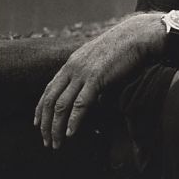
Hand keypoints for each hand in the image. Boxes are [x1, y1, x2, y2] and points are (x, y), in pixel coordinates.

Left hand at [34, 14, 160, 149]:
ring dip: (56, 127)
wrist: (139, 36)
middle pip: (50, 100)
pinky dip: (74, 120)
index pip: (49, 89)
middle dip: (45, 123)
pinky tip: (71, 133)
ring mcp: (83, 73)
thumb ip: (94, 78)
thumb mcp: (102, 61)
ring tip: (56, 143)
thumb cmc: (126, 49)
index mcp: (72, 62)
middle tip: (46, 140)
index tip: (39, 124)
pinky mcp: (96, 78)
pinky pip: (80, 104)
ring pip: (61, 105)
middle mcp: (72, 68)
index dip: (41, 108)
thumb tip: (97, 98)